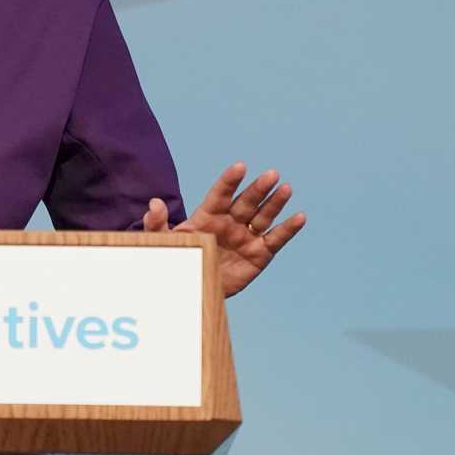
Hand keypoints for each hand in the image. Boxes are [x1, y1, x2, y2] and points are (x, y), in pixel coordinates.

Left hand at [142, 161, 305, 297]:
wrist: (192, 287)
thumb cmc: (177, 259)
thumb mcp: (162, 241)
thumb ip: (157, 223)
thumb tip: (154, 203)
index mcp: (207, 215)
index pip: (220, 194)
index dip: (230, 181)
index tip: (240, 166)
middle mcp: (229, 222)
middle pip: (246, 202)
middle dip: (258, 189)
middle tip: (271, 174)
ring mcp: (245, 237)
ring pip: (262, 216)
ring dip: (274, 203)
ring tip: (285, 188)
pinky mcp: (259, 255)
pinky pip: (275, 239)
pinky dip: (288, 229)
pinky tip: (299, 217)